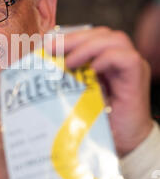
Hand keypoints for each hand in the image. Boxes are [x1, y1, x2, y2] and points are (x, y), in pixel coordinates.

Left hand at [56, 27, 153, 156]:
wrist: (125, 145)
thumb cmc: (99, 122)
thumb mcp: (78, 95)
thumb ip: (67, 78)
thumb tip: (41, 67)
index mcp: (105, 60)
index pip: (90, 36)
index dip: (69, 36)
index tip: (47, 45)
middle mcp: (120, 59)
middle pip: (101, 34)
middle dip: (74, 38)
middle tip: (52, 48)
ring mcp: (131, 67)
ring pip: (114, 40)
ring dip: (87, 46)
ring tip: (69, 62)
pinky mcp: (137, 77)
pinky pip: (125, 58)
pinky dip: (106, 59)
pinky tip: (91, 70)